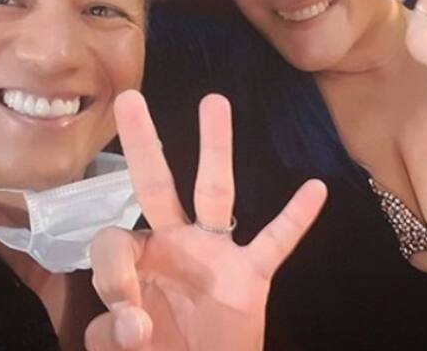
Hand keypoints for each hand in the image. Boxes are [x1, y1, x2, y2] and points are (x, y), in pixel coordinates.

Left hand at [84, 91, 326, 349]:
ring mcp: (215, 256)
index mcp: (138, 261)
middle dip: (143, 144)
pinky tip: (314, 189)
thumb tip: (136, 324)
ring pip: (215, 193)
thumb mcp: (121, 348)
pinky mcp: (251, 277)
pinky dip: (294, 219)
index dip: (112, 275)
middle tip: (131, 100)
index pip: (114, 243)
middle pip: (156, 186)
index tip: (128, 319)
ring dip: (215, 149)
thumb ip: (114, 334)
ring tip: (214, 102)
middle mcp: (174, 245)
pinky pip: (275, 243)